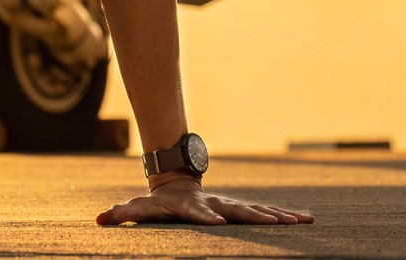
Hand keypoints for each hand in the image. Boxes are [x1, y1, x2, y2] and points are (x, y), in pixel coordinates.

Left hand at [96, 175, 313, 225]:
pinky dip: (287, 216)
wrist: (177, 183)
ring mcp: (232, 205)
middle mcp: (218, 204)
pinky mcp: (242, 209)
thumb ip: (120, 214)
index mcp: (193, 207)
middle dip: (259, 217)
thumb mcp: (138, 207)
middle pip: (240, 211)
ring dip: (282, 216)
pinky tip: (307, 219)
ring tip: (305, 220)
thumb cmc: (156, 203)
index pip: (200, 213)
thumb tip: (98, 220)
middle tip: (278, 223)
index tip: (217, 223)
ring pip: (260, 210)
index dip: (207, 217)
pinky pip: (267, 213)